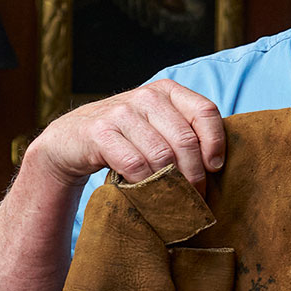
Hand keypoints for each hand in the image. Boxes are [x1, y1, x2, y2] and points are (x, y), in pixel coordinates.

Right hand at [29, 80, 224, 188]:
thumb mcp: (157, 126)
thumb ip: (184, 132)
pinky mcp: (100, 132)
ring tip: (173, 200)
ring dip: (171, 185)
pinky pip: (135, 165)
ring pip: (162, 156)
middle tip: (195, 197)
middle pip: (186, 140)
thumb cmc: (126, 138)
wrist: (71, 140)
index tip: (215, 168)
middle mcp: (146, 96)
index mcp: (167, 91)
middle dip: (195, 175)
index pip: (205, 112)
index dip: (216, 143)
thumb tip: (219, 164)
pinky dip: (145, 184)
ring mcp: (121, 112)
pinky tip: (145, 192)